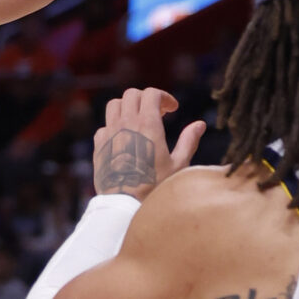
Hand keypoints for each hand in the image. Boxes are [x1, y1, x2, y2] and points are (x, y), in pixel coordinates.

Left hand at [91, 87, 204, 201]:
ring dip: (127, 107)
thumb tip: (200, 125)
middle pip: (132, 94)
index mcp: (148, 124)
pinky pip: (104, 126)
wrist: (124, 205)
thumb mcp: (178, 165)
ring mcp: (110, 133)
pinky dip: (114, 126)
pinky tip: (124, 139)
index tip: (172, 109)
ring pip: (114, 105)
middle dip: (146, 98)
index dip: (164, 97)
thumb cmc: (154, 187)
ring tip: (137, 120)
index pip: (152, 93)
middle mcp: (126, 123)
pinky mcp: (99, 146)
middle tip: (157, 112)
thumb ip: (189, 141)